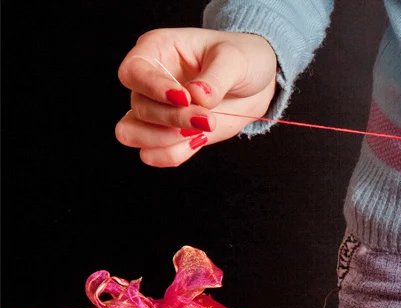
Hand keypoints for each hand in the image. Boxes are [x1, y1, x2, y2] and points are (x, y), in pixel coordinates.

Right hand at [115, 28, 277, 166]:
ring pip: (133, 133)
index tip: (185, 98)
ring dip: (165, 140)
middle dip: (172, 118)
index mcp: (156, 50)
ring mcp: (157, 109)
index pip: (133, 71)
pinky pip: (152, 154)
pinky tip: (197, 143)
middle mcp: (150, 82)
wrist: (257, 85)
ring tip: (200, 133)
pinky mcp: (171, 134)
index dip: (153, 88)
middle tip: (207, 119)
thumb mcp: (234, 60)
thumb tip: (197, 96)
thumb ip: (216, 78)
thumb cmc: (242, 59)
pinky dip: (171, 155)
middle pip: (139, 106)